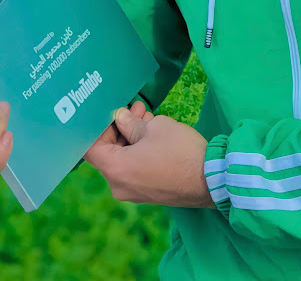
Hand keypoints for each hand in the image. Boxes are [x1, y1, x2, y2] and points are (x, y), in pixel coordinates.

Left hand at [84, 106, 214, 208]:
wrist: (210, 179)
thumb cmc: (180, 151)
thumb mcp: (154, 128)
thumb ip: (130, 123)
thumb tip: (120, 118)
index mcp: (116, 170)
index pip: (90, 148)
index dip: (97, 127)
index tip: (109, 111)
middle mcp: (119, 186)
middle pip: (108, 153)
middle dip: (119, 128)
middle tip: (133, 108)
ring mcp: (134, 192)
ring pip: (123, 160)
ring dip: (131, 137)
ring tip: (146, 116)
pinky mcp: (148, 193)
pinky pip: (135, 169)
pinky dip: (138, 151)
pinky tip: (152, 133)